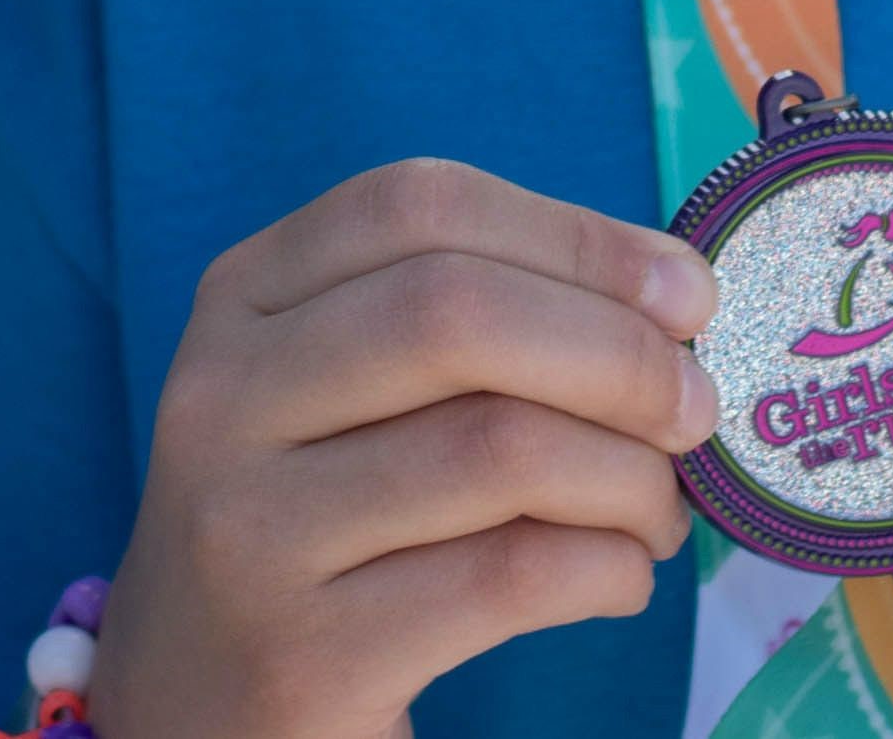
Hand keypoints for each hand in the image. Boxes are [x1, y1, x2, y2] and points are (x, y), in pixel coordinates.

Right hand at [90, 158, 716, 738]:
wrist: (196, 719)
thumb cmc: (316, 532)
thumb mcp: (341, 400)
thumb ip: (470, 331)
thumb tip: (671, 298)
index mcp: (242, 301)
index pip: (418, 206)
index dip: (577, 237)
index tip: (686, 293)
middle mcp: (221, 397)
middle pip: (458, 312)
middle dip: (620, 354)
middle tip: (697, 413)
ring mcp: (249, 531)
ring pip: (497, 449)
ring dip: (628, 479)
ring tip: (658, 515)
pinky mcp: (302, 656)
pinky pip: (508, 578)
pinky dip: (606, 571)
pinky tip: (617, 581)